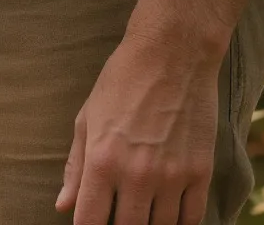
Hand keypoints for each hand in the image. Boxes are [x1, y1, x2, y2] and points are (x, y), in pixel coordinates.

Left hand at [57, 31, 219, 224]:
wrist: (173, 54)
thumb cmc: (122, 81)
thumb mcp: (87, 119)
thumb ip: (76, 167)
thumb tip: (62, 205)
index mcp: (102, 161)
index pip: (90, 221)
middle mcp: (137, 175)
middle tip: (119, 216)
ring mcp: (172, 176)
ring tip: (143, 214)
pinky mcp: (201, 172)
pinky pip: (192, 218)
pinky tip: (169, 218)